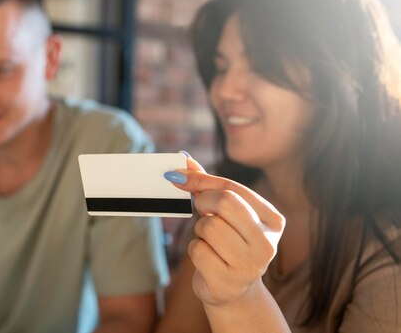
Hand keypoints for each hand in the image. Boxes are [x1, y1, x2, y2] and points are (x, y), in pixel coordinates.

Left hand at [164, 155, 284, 306]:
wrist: (233, 291)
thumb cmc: (228, 243)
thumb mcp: (226, 214)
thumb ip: (208, 185)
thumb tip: (183, 159)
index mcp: (273, 221)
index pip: (233, 189)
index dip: (201, 180)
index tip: (177, 175)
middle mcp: (267, 244)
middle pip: (225, 203)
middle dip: (204, 202)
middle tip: (201, 210)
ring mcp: (250, 266)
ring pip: (208, 227)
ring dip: (199, 231)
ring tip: (210, 241)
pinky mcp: (227, 283)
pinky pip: (197, 250)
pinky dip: (195, 250)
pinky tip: (207, 259)